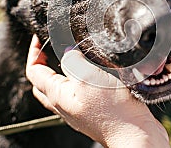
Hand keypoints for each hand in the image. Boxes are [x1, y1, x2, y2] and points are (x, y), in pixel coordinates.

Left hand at [26, 35, 168, 147]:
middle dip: (43, 63)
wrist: (136, 133)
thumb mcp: (88, 78)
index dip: (34, 51)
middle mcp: (65, 105)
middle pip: (43, 82)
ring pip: (62, 87)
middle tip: (51, 47)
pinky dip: (80, 79)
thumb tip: (68, 52)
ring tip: (75, 55)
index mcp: (57, 95)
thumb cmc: (113, 110)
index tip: (40, 36)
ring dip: (63, 70)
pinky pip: (79, 92)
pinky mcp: (94, 111)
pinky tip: (95, 72)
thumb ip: (73, 61)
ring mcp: (79, 110)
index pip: (34, 71)